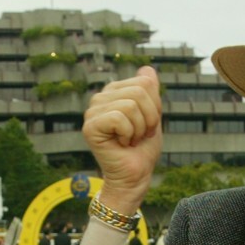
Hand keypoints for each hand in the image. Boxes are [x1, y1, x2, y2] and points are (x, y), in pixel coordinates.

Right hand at [83, 66, 162, 212]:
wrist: (134, 176)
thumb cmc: (142, 149)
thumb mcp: (152, 115)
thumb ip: (150, 91)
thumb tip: (147, 68)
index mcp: (113, 92)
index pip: (145, 82)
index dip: (154, 106)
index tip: (146, 124)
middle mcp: (100, 98)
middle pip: (139, 91)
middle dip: (149, 117)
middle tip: (139, 135)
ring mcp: (92, 112)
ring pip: (131, 105)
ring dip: (139, 128)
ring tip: (130, 140)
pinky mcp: (90, 127)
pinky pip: (120, 118)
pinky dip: (129, 134)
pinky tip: (122, 144)